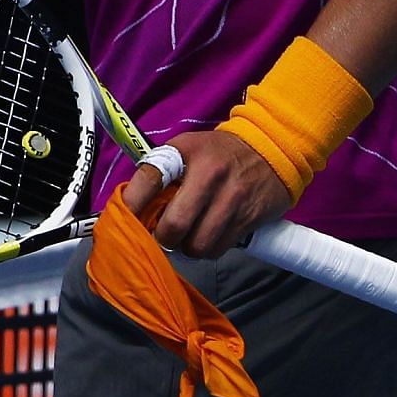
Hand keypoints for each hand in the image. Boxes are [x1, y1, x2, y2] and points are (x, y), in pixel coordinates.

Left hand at [122, 129, 292, 259]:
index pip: (149, 178)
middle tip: (162, 234)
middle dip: (163, 237)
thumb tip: (134, 204)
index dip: (131, 203)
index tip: (124, 218)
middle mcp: (209, 175)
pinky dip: (207, 249)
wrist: (272, 149)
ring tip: (186, 236)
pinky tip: (207, 235)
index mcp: (186, 152)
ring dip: (187, 247)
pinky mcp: (249, 218)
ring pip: (198, 244)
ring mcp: (232, 199)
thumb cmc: (219, 152)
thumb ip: (162, 171)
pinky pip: (219, 249)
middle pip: (175, 224)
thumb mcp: (187, 148)